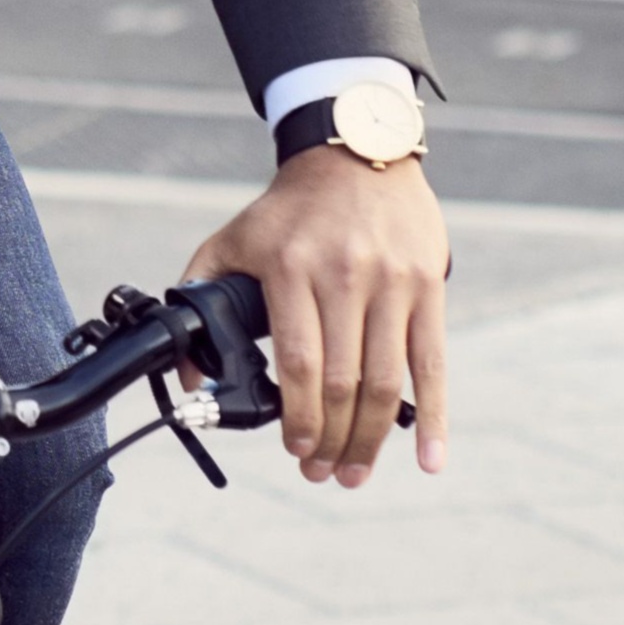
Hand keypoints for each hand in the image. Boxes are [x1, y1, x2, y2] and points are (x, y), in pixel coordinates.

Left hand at [182, 143, 452, 487]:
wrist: (357, 151)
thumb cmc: (289, 210)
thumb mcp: (233, 240)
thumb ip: (200, 297)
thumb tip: (190, 374)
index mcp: (291, 267)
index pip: (299, 362)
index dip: (296, 417)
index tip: (293, 450)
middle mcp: (345, 274)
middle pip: (342, 381)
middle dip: (330, 440)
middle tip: (320, 473)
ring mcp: (392, 281)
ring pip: (384, 382)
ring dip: (370, 440)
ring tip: (354, 472)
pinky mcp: (428, 286)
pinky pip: (432, 364)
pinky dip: (432, 418)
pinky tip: (428, 460)